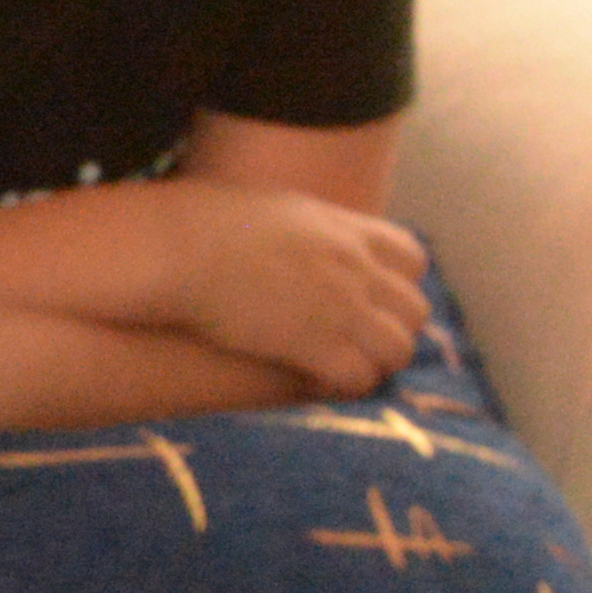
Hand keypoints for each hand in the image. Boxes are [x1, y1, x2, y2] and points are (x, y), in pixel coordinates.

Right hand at [163, 183, 428, 395]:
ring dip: (377, 361)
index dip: (398, 284)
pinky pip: (360, 378)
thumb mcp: (276, 208)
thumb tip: (313, 234)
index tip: (375, 298)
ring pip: (398, 349)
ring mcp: (341, 307)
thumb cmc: (207, 224)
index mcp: (346, 230)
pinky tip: (321, 379)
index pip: (412, 259)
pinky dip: (347, 384)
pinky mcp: (317, 345)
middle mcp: (354, 267)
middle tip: (363, 340)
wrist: (177, 249)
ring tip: (347, 365)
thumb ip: (312, 226)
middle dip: (394, 327)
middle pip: (414, 309)